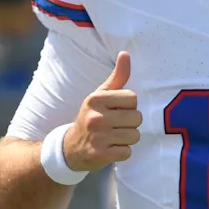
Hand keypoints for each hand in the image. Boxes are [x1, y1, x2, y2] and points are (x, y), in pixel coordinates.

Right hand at [63, 51, 142, 171]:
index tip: (116, 110)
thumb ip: (117, 76)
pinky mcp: (100, 155)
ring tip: (113, 137)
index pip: (133, 98)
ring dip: (128, 138)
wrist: (71, 147)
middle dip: (130, 123)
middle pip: (137, 118)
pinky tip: (111, 148)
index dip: (129, 106)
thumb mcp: (100, 95)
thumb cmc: (92, 116)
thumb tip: (125, 53)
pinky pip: (128, 152)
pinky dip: (122, 152)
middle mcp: (95, 117)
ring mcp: (98, 137)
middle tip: (115, 125)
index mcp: (96, 99)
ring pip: (134, 136)